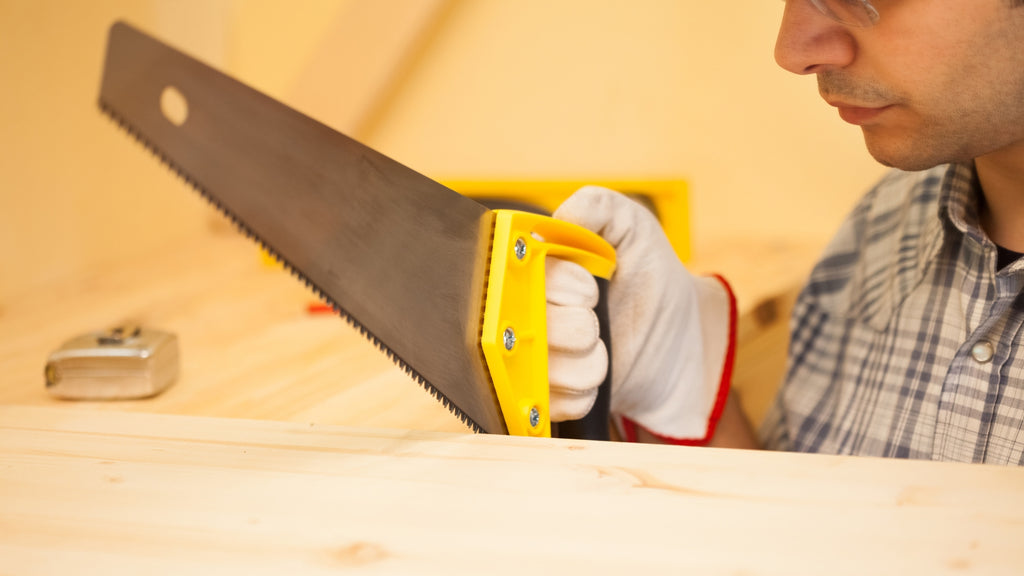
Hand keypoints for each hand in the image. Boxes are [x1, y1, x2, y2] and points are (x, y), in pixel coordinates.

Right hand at [546, 186, 735, 442]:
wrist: (679, 339)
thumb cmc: (649, 277)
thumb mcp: (633, 227)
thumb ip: (598, 207)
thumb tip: (561, 219)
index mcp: (536, 270)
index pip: (520, 277)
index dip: (561, 286)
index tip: (591, 287)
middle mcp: (526, 313)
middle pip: (524, 327)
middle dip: (578, 327)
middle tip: (600, 318)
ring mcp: (535, 358)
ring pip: (539, 370)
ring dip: (586, 363)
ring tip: (605, 350)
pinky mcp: (549, 398)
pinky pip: (552, 404)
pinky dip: (584, 392)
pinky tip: (600, 379)